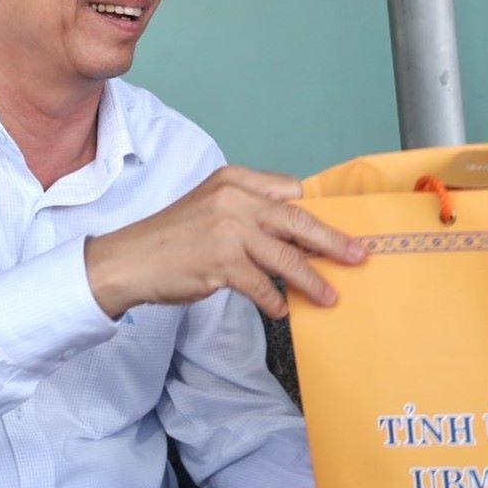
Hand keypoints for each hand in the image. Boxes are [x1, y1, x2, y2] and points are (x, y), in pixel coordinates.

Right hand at [85, 166, 364, 317]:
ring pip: (286, 257)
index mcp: (236, 179)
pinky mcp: (221, 262)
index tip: (344, 226)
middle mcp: (235, 198)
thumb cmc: (175, 237)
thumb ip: (252, 211)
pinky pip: (261, 284)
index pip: (291, 192)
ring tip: (329, 296)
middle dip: (332, 242)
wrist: (129, 260)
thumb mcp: (214, 206)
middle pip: (298, 221)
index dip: (320, 211)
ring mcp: (228, 230)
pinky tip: (283, 309)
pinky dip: (274, 299)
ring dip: (311, 280)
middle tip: (357, 256)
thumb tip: (300, 234)